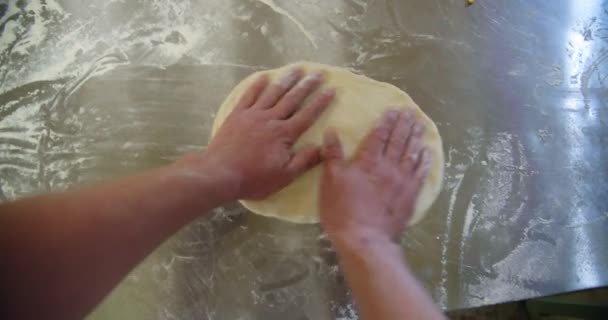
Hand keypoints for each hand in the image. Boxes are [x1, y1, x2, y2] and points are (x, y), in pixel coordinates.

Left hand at [201, 69, 334, 199]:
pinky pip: (249, 95)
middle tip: (318, 73)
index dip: (321, 102)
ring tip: (297, 69)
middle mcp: (271, 119)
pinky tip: (264, 77)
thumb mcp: (284, 176)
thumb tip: (323, 147)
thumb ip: (304, 161)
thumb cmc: (254, 178)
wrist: (220, 173)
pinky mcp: (237, 115)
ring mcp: (253, 115)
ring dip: (286, 80)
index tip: (332, 90)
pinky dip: (257, 85)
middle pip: (292, 99)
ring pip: (273, 93)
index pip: (307, 115)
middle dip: (307, 86)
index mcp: (284, 134)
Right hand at [320, 110, 431, 244]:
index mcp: (368, 162)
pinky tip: (427, 152)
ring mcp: (402, 181)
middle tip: (411, 112)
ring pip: (411, 154)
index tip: (393, 110)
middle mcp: (388, 167)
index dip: (386, 122)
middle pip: (398, 141)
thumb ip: (333, 156)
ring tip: (421, 125)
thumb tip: (331, 131)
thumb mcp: (330, 182)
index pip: (379, 136)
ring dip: (416, 138)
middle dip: (404, 125)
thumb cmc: (342, 211)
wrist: (365, 239)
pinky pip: (420, 174)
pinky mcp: (410, 195)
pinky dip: (424, 161)